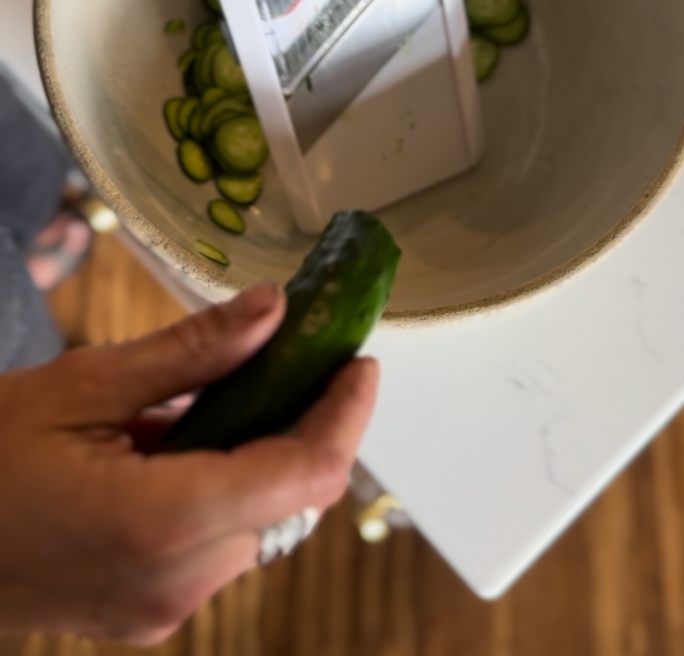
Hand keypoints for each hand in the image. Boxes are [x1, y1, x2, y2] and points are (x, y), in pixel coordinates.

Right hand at [0, 282, 378, 642]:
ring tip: (225, 394)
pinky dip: (222, 488)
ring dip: (258, 457)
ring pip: (257, 523)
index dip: (346, 416)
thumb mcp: (85, 386)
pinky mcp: (146, 611)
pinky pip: (216, 544)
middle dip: (303, 426)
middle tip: (297, 358)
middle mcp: (175, 583)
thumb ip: (192, 352)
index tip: (359, 363)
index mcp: (162, 524)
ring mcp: (161, 608)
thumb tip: (274, 310)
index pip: (304, 475)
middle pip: (288, 499)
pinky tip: (183, 442)